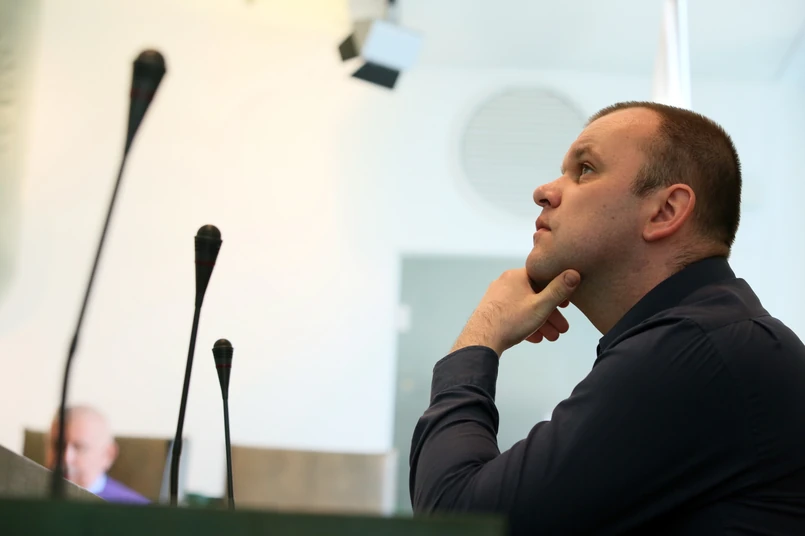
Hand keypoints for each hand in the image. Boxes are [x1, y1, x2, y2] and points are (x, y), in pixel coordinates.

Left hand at [451, 268, 580, 356]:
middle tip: (562, 328)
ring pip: (525, 307)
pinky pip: (513, 314)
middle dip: (551, 314)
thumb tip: (574, 273)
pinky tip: (534, 337)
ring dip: (540, 322)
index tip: (567, 305)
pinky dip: (526, 324)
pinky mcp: (491, 310)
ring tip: (551, 337)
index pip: (543, 278)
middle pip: (535, 295)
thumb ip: (559, 290)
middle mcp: (506, 282)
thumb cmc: (511, 320)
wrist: (481, 339)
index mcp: (517, 275)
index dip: (558, 291)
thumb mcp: (541, 305)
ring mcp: (497, 296)